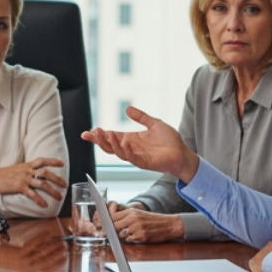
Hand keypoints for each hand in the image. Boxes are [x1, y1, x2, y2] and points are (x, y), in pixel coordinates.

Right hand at [0, 156, 67, 207]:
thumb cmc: (2, 175)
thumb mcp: (16, 169)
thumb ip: (26, 171)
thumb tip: (34, 174)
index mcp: (26, 165)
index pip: (42, 160)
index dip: (53, 161)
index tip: (62, 164)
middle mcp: (27, 171)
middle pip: (46, 173)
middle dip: (57, 179)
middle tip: (65, 185)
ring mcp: (23, 178)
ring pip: (42, 184)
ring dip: (53, 191)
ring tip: (60, 197)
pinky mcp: (19, 187)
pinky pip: (32, 194)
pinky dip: (39, 200)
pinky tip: (44, 205)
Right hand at [82, 106, 199, 181]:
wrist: (182, 153)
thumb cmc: (170, 141)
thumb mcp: (154, 124)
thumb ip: (141, 117)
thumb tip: (127, 109)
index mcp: (131, 140)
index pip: (111, 137)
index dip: (99, 135)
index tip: (89, 131)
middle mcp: (131, 149)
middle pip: (109, 146)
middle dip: (99, 140)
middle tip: (91, 134)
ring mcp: (137, 156)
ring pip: (118, 152)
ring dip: (111, 144)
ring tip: (106, 134)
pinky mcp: (145, 162)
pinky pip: (132, 158)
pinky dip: (126, 151)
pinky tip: (123, 142)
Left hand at [105, 202, 183, 243]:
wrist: (169, 225)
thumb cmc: (154, 220)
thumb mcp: (139, 214)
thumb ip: (126, 217)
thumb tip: (111, 222)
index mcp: (132, 212)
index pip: (113, 216)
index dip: (107, 223)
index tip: (105, 226)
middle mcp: (133, 219)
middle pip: (114, 226)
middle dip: (112, 231)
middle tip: (114, 233)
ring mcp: (137, 228)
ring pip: (121, 235)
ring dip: (124, 236)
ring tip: (133, 233)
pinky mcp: (141, 236)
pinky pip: (129, 240)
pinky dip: (131, 240)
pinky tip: (138, 236)